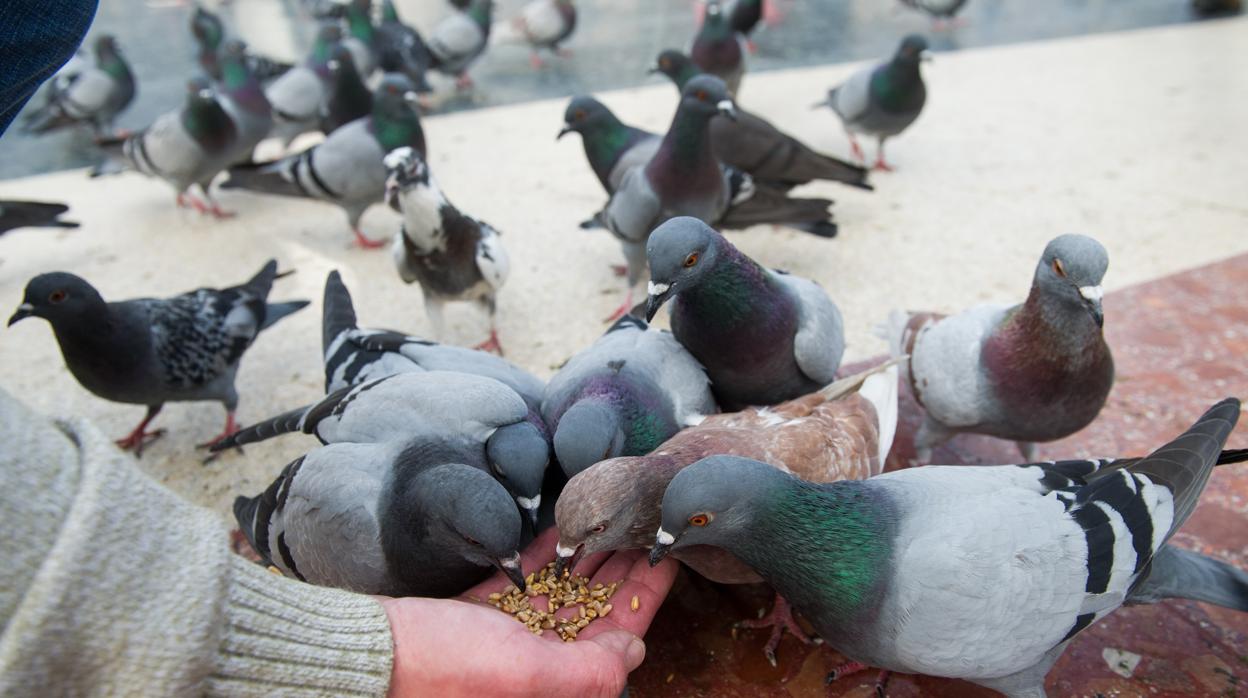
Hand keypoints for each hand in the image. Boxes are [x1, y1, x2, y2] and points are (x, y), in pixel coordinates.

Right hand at [382, 527, 678, 697]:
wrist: (374, 654)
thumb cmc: (444, 668)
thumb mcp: (528, 674)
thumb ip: (590, 670)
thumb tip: (635, 649)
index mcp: (557, 677)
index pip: (620, 632)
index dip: (648, 593)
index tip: (669, 554)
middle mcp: (540, 657)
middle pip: (598, 606)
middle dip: (624, 566)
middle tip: (647, 525)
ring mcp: (512, 632)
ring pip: (568, 588)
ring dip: (592, 552)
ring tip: (615, 516)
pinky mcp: (485, 610)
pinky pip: (529, 576)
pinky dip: (550, 551)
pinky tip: (568, 526)